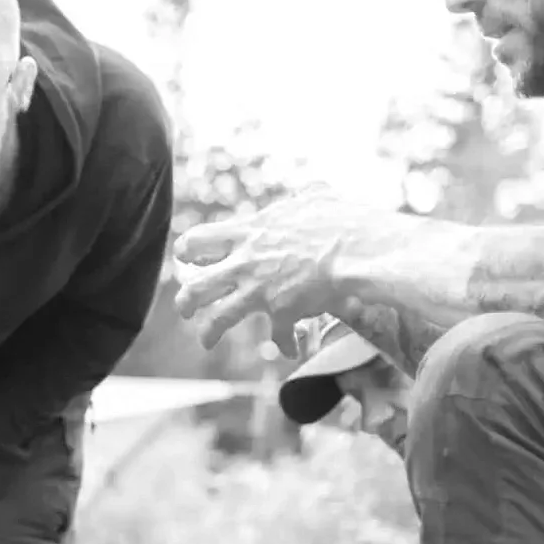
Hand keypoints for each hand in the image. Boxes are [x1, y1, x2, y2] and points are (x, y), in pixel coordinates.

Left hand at [172, 183, 365, 349]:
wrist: (357, 249)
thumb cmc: (341, 218)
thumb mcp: (315, 197)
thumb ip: (304, 198)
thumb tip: (314, 192)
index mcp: (246, 232)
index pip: (196, 241)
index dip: (188, 252)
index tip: (189, 259)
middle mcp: (245, 263)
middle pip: (196, 287)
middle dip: (186, 301)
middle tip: (186, 307)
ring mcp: (260, 290)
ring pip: (217, 318)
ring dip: (208, 332)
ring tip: (206, 339)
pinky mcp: (282, 312)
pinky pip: (276, 336)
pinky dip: (285, 345)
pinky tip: (291, 351)